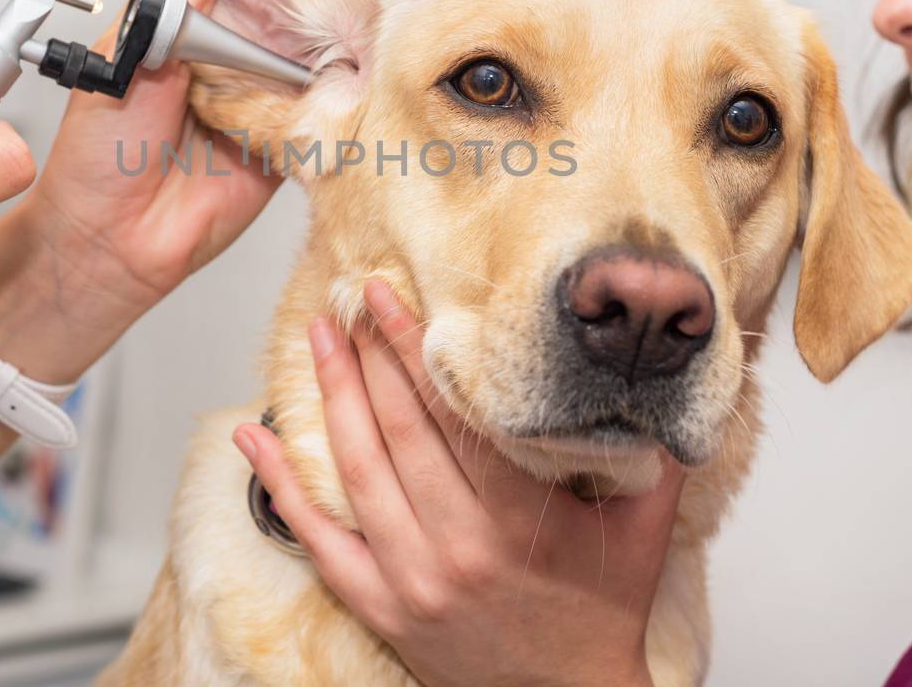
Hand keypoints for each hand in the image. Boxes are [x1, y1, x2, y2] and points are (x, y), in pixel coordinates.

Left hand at [0, 0, 398, 380]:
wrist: (109, 241)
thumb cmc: (99, 149)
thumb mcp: (133, 47)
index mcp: (193, 24)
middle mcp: (234, 59)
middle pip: (296, 11)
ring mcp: (265, 103)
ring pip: (320, 58)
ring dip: (356, 33)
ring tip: (392, 1)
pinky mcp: (288, 148)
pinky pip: (327, 117)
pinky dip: (355, 95)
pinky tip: (384, 65)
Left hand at [234, 281, 682, 686]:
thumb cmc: (600, 614)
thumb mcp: (643, 535)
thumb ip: (654, 457)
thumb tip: (655, 374)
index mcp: (518, 525)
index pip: (454, 419)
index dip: (415, 351)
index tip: (389, 297)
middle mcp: (457, 551)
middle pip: (398, 435)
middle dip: (370, 359)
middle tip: (348, 300)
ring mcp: (411, 582)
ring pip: (357, 475)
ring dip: (332, 400)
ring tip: (320, 341)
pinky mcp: (380, 608)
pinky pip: (319, 542)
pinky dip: (280, 488)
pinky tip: (256, 439)